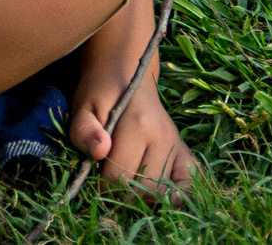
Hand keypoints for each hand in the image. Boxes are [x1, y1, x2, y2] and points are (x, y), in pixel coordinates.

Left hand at [70, 65, 198, 190]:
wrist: (126, 76)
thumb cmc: (101, 94)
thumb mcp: (83, 108)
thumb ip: (84, 130)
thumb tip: (99, 152)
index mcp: (139, 124)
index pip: (119, 175)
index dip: (101, 183)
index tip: (93, 175)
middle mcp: (164, 137)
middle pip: (144, 187)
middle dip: (122, 191)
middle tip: (108, 180)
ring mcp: (178, 146)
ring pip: (164, 192)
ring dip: (143, 195)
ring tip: (127, 182)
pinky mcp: (186, 153)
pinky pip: (188, 184)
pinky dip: (175, 195)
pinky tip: (156, 191)